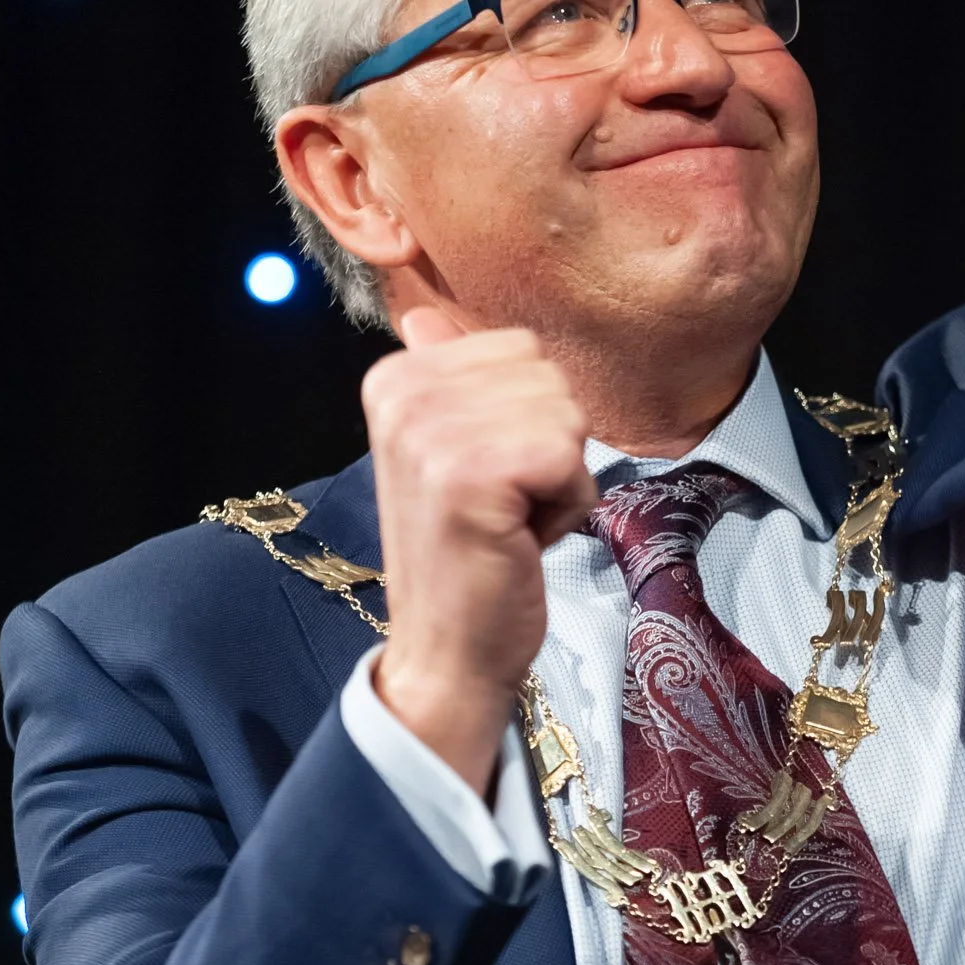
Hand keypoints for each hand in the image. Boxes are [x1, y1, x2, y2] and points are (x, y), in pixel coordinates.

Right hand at [362, 306, 595, 797]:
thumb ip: (449, 379)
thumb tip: (427, 315)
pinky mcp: (472, 476)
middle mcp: (403, 394)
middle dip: (551, 443)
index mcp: (393, 377)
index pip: (521, 348)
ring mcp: (433, 433)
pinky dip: (568, 504)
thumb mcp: (450, 451)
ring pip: (567, 414)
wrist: (448, 649)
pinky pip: (571, 456)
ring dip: (560, 476)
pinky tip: (523, 537)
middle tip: (503, 502)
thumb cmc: (466, 552)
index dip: (528, 416)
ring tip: (511, 519)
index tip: (488, 474)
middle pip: (549, 376)